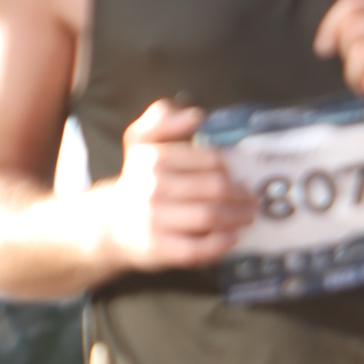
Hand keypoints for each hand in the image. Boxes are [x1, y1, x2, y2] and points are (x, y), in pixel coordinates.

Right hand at [96, 100, 255, 272]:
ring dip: (237, 216)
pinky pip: (197, 248)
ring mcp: (154, 220)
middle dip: (241, 195)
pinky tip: (233, 237)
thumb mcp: (141, 139)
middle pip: (215, 189)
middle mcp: (152, 187)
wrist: (111, 224)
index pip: (211, 160)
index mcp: (153, 157)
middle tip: (252, 199)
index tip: (240, 175)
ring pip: (210, 216)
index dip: (231, 168)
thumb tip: (196, 115)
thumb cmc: (138, 179)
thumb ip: (162, 116)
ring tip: (248, 216)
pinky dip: (221, 243)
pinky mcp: (157, 248)